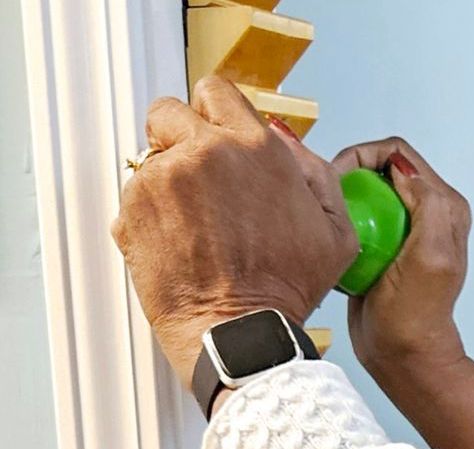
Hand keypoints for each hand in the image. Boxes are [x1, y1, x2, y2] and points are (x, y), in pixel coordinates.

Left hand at [112, 77, 358, 385]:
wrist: (238, 330)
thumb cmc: (286, 288)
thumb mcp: (337, 232)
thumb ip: (315, 173)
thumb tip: (285, 140)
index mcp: (256, 148)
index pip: (216, 91)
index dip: (218, 112)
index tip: (219, 134)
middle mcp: (204, 151)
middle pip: (170, 111)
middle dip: (183, 137)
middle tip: (202, 177)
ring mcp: (162, 177)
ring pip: (152, 156)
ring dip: (170, 180)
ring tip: (198, 224)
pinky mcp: (133, 207)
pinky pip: (136, 195)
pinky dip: (153, 213)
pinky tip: (183, 243)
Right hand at [328, 137, 472, 387]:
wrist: (401, 351)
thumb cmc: (415, 312)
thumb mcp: (430, 257)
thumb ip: (429, 206)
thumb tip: (403, 170)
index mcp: (443, 205)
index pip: (397, 154)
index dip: (364, 156)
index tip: (339, 180)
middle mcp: (425, 209)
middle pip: (377, 165)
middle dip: (348, 171)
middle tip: (328, 197)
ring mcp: (400, 225)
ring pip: (361, 187)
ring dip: (340, 194)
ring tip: (326, 215)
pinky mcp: (380, 240)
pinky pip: (352, 212)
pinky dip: (337, 215)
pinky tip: (330, 232)